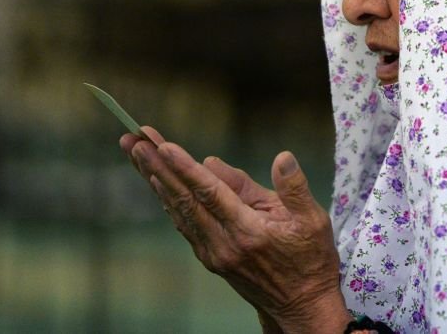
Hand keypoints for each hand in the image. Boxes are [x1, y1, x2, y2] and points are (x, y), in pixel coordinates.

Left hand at [120, 128, 349, 333]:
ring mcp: (214, 254)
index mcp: (248, 231)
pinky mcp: (212, 259)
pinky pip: (185, 225)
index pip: (210, 193)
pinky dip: (169, 201)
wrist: (302, 307)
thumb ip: (293, 188)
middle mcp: (224, 244)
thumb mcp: (312, 220)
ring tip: (136, 153)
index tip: (162, 145)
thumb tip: (281, 157)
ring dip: (155, 180)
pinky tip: (158, 184)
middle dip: (157, 167)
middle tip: (134, 140)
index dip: (185, 167)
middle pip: (184, 199)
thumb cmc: (311, 260)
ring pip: (179, 211)